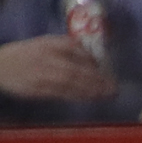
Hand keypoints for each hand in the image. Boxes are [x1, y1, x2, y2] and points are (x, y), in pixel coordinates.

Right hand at [0, 35, 115, 101]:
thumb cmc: (25, 56)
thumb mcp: (43, 44)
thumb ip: (65, 47)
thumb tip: (90, 55)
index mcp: (47, 44)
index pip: (74, 48)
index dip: (92, 59)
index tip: (106, 68)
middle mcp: (46, 58)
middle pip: (77, 69)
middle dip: (98, 79)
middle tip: (114, 86)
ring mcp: (43, 74)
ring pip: (72, 83)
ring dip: (92, 90)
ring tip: (108, 94)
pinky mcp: (39, 88)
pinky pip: (63, 93)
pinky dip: (79, 96)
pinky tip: (91, 98)